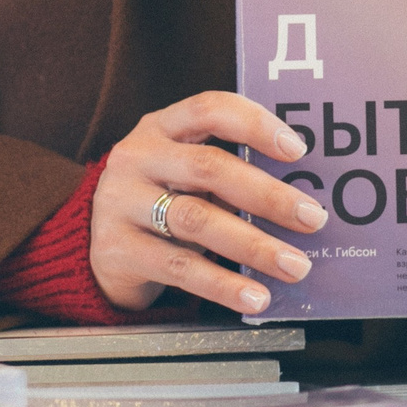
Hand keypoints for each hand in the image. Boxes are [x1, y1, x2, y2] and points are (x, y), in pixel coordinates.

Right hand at [91, 91, 328, 315]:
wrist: (95, 242)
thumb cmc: (159, 198)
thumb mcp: (184, 171)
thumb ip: (228, 172)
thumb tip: (302, 196)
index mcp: (160, 126)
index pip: (209, 109)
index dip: (255, 124)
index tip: (297, 149)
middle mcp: (137, 157)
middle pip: (209, 168)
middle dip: (268, 195)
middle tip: (312, 218)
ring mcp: (121, 202)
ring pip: (197, 220)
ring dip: (254, 246)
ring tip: (294, 265)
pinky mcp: (117, 249)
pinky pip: (179, 268)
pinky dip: (223, 284)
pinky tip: (255, 297)